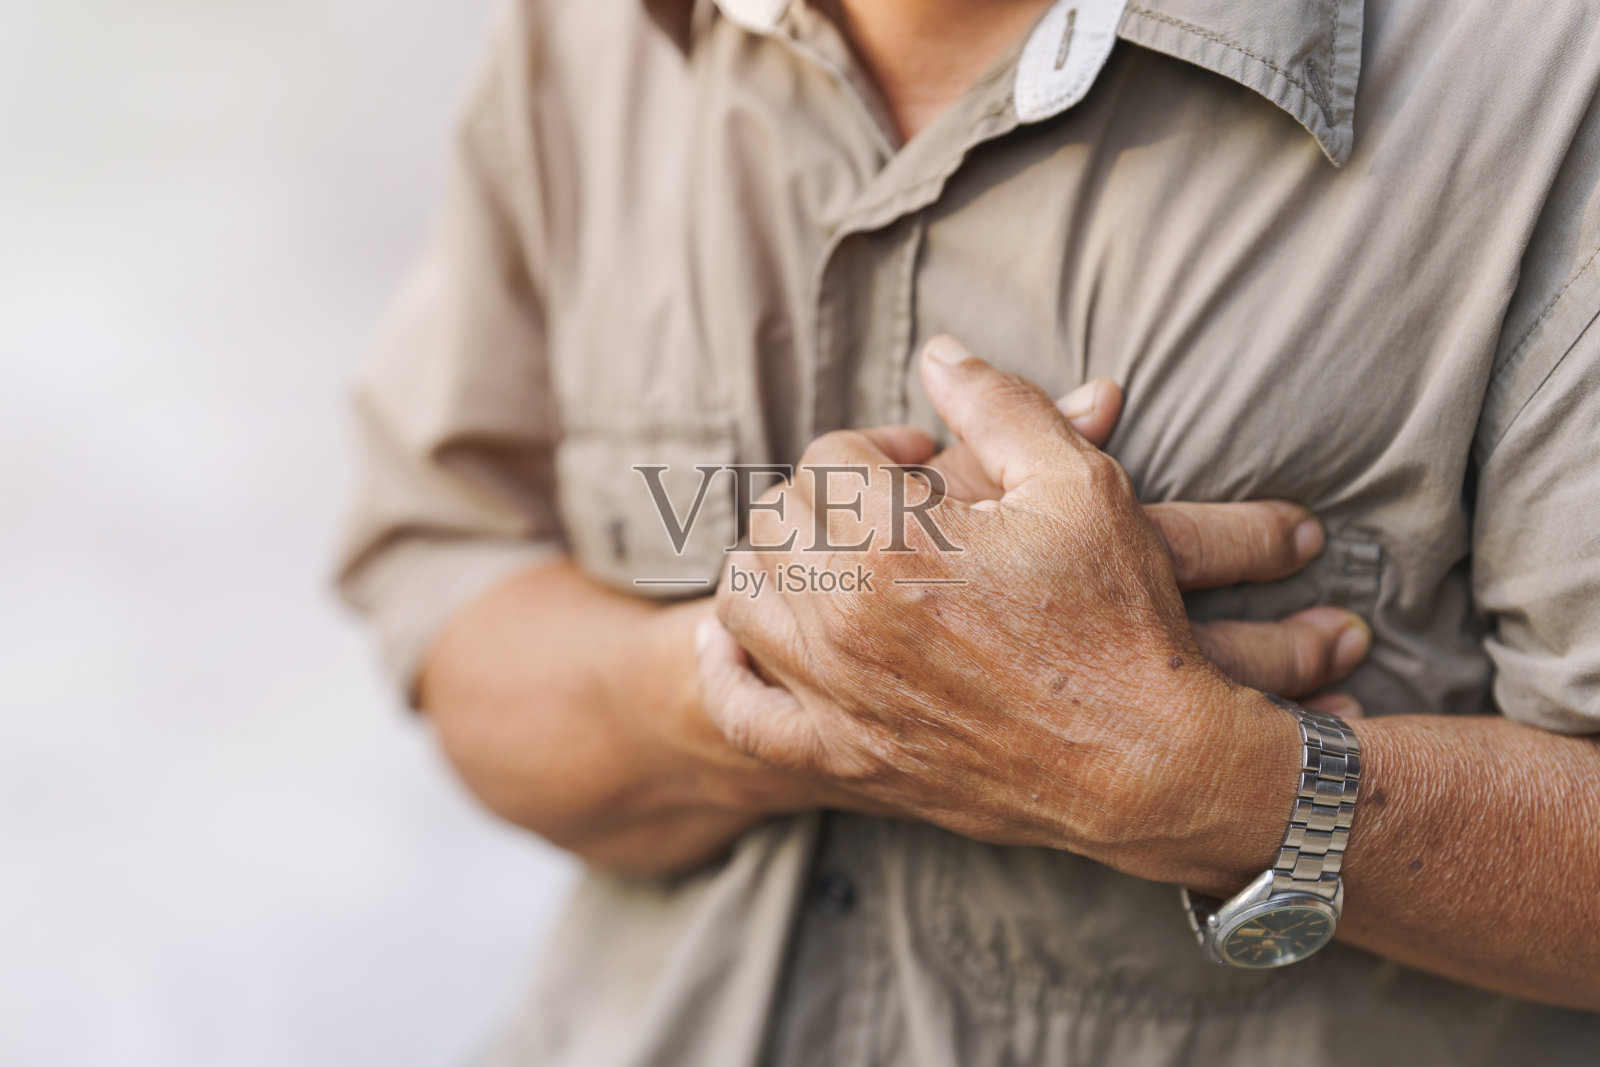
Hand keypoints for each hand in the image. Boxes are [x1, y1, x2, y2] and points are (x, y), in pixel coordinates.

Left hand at [701, 336, 1316, 883]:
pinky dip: (727, 670)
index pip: (829, 455)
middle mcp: (845, 615)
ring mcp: (836, 693)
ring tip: (838, 564)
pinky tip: (742, 640)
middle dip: (830, 498)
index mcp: (896, 538)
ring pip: (743, 595)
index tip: (928, 468)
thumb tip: (938, 353)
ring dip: (779, 565)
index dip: (881, 448)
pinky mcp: (840, 757)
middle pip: (777, 516)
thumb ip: (998, 405)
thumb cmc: (1121, 619)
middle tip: (894, 514)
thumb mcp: (1081, 485)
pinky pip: (741, 710)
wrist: (1149, 765)